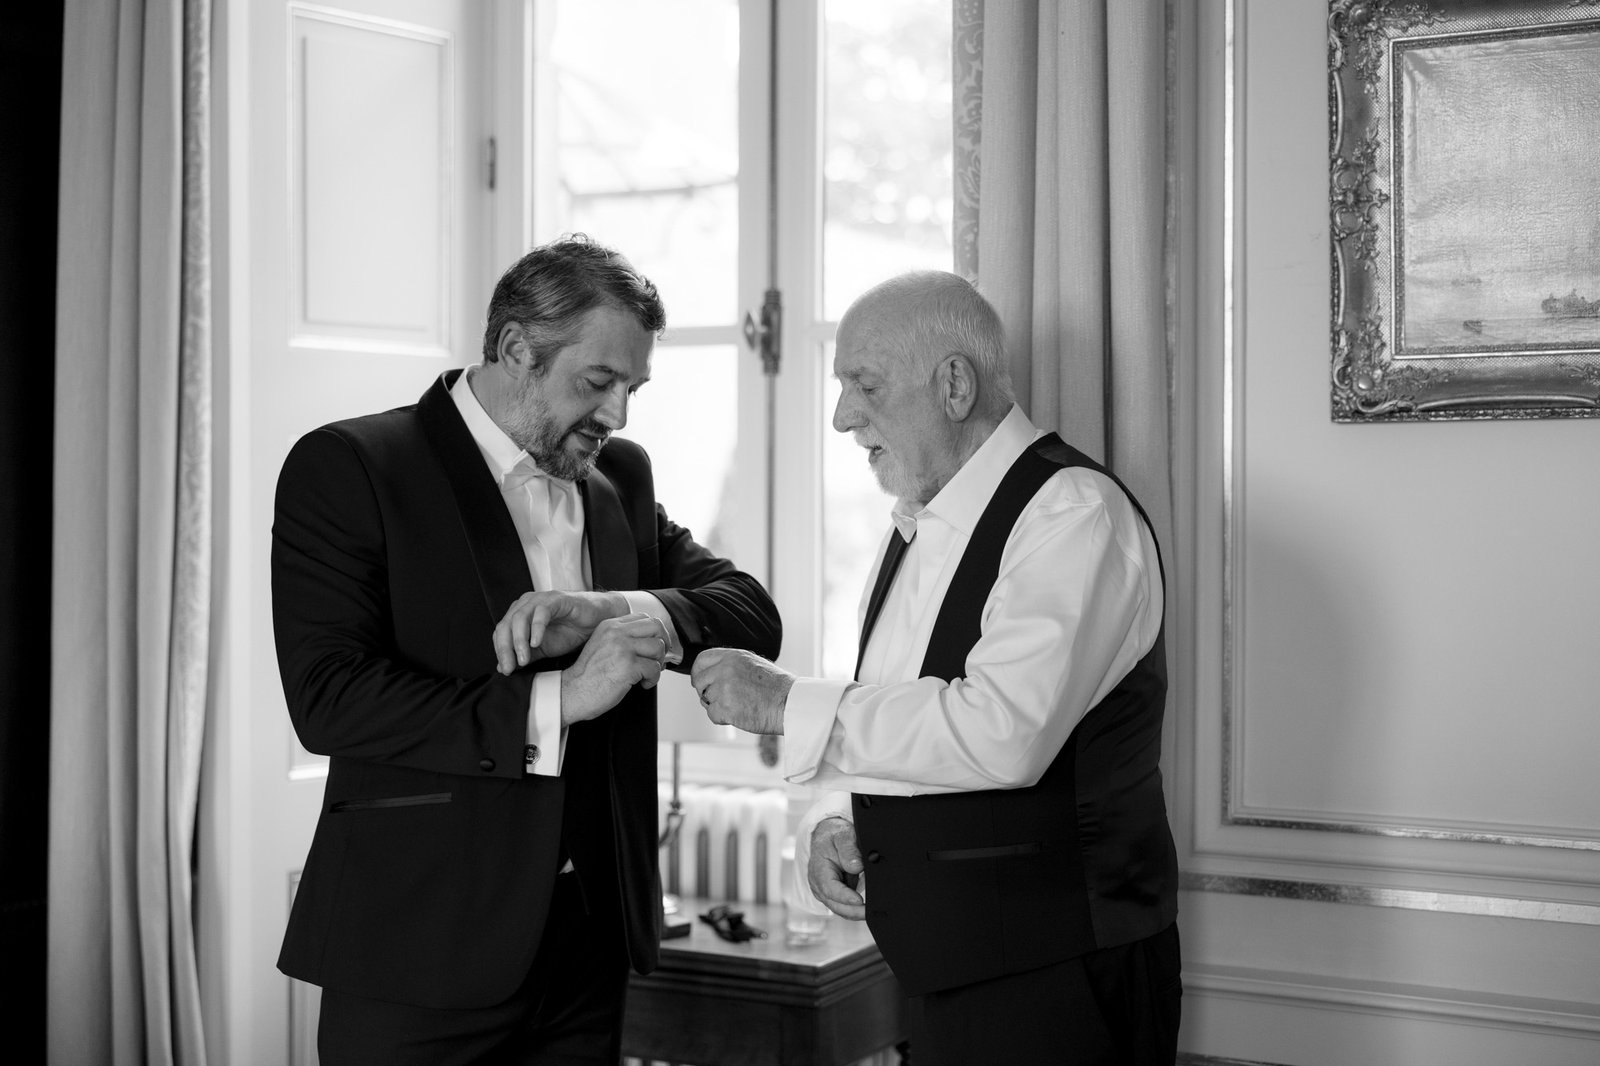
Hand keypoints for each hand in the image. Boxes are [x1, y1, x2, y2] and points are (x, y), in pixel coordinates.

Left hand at [493, 590, 628, 673]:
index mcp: (519, 614)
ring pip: (519, 618)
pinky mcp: (556, 599)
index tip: (506, 670)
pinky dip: (536, 628)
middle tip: (510, 667)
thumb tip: (504, 668)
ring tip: (524, 659)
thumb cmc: (571, 631)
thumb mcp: (544, 650)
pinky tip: (537, 643)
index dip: (500, 652)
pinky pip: (541, 612)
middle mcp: (526, 604)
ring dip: (519, 641)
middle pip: (505, 625)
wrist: (597, 621)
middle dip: (505, 649)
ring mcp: (540, 600)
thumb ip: (525, 656)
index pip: (500, 633)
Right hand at [558, 613, 668, 723]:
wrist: (572, 692)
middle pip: (656, 626)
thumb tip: (652, 641)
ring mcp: (623, 648)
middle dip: (662, 644)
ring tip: (646, 674)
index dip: (655, 633)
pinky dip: (653, 679)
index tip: (654, 647)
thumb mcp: (602, 645)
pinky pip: (655, 668)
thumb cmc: (587, 675)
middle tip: (656, 659)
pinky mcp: (628, 666)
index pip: (644, 617)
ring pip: (658, 647)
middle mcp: (617, 633)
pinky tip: (642, 684)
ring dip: (658, 664)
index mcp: (610, 625)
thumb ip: (622, 638)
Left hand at [690, 648, 791, 734]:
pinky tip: (738, 714)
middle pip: (699, 681)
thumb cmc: (775, 687)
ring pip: (706, 699)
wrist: (789, 703)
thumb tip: (711, 673)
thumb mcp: (752, 664)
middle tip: (720, 698)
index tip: (700, 681)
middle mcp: (726, 669)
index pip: (701, 660)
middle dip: (705, 692)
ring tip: (739, 705)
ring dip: (718, 706)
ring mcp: (724, 688)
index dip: (698, 672)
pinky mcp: (726, 707)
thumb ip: (730, 665)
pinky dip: (722, 718)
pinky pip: (712, 715)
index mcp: (733, 656)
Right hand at [807, 817, 865, 920]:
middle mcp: (819, 885)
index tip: (859, 900)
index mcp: (818, 870)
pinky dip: (856, 910)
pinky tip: (869, 909)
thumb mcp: (841, 835)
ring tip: (873, 911)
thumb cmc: (834, 836)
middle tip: (872, 911)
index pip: (830, 888)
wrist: (828, 838)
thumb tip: (857, 866)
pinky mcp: (835, 896)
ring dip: (856, 913)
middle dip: (854, 911)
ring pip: (841, 909)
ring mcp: (826, 893)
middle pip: (836, 905)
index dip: (844, 897)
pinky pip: (845, 907)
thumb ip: (848, 849)